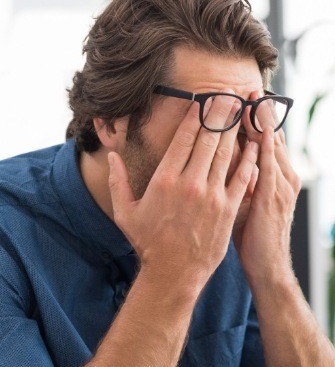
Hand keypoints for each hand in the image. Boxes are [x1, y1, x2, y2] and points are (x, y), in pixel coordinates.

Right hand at [108, 95, 258, 296]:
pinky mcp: (228, 209)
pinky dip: (249, 158)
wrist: (174, 273)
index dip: (196, 115)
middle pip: (209, 139)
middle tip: (228, 93)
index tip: (203, 100)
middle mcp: (190, 183)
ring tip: (242, 109)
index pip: (184, 138)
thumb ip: (117, 181)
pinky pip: (242, 177)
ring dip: (235, 129)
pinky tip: (254, 144)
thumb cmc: (148, 243)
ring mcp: (211, 196)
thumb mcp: (125, 212)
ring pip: (226, 153)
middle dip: (220, 113)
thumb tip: (112, 155)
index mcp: (165, 179)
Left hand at [233, 91, 300, 285]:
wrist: (267, 267)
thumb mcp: (248, 203)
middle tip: (249, 86)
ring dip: (261, 121)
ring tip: (252, 97)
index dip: (256, 118)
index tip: (244, 97)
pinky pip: (267, 165)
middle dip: (260, 111)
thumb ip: (241, 180)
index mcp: (277, 177)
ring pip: (271, 145)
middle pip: (271, 136)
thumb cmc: (255, 238)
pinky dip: (262, 145)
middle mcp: (283, 177)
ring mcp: (280, 186)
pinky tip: (256, 129)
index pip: (266, 140)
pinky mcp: (273, 197)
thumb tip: (226, 162)